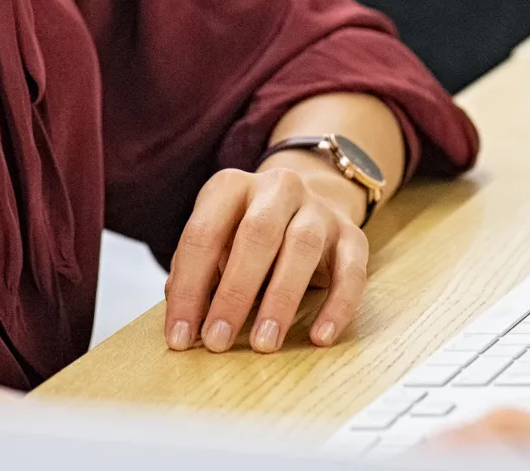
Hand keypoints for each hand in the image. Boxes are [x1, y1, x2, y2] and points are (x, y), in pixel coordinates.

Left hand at [164, 163, 369, 355]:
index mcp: (231, 186)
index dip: (188, 287)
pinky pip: (351, 270)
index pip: (203, 234)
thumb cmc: (248, 234)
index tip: (178, 335)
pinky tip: (321, 337)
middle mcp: (276, 188)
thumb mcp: (217, 240)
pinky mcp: (352, 235)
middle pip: (255, 235)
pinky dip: (338, 305)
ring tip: (264, 343)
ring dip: (280, 299)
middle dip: (234, 293)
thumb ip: (195, 272)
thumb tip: (180, 316)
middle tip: (217, 341)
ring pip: (302, 246)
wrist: (307, 203)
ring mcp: (318, 209)